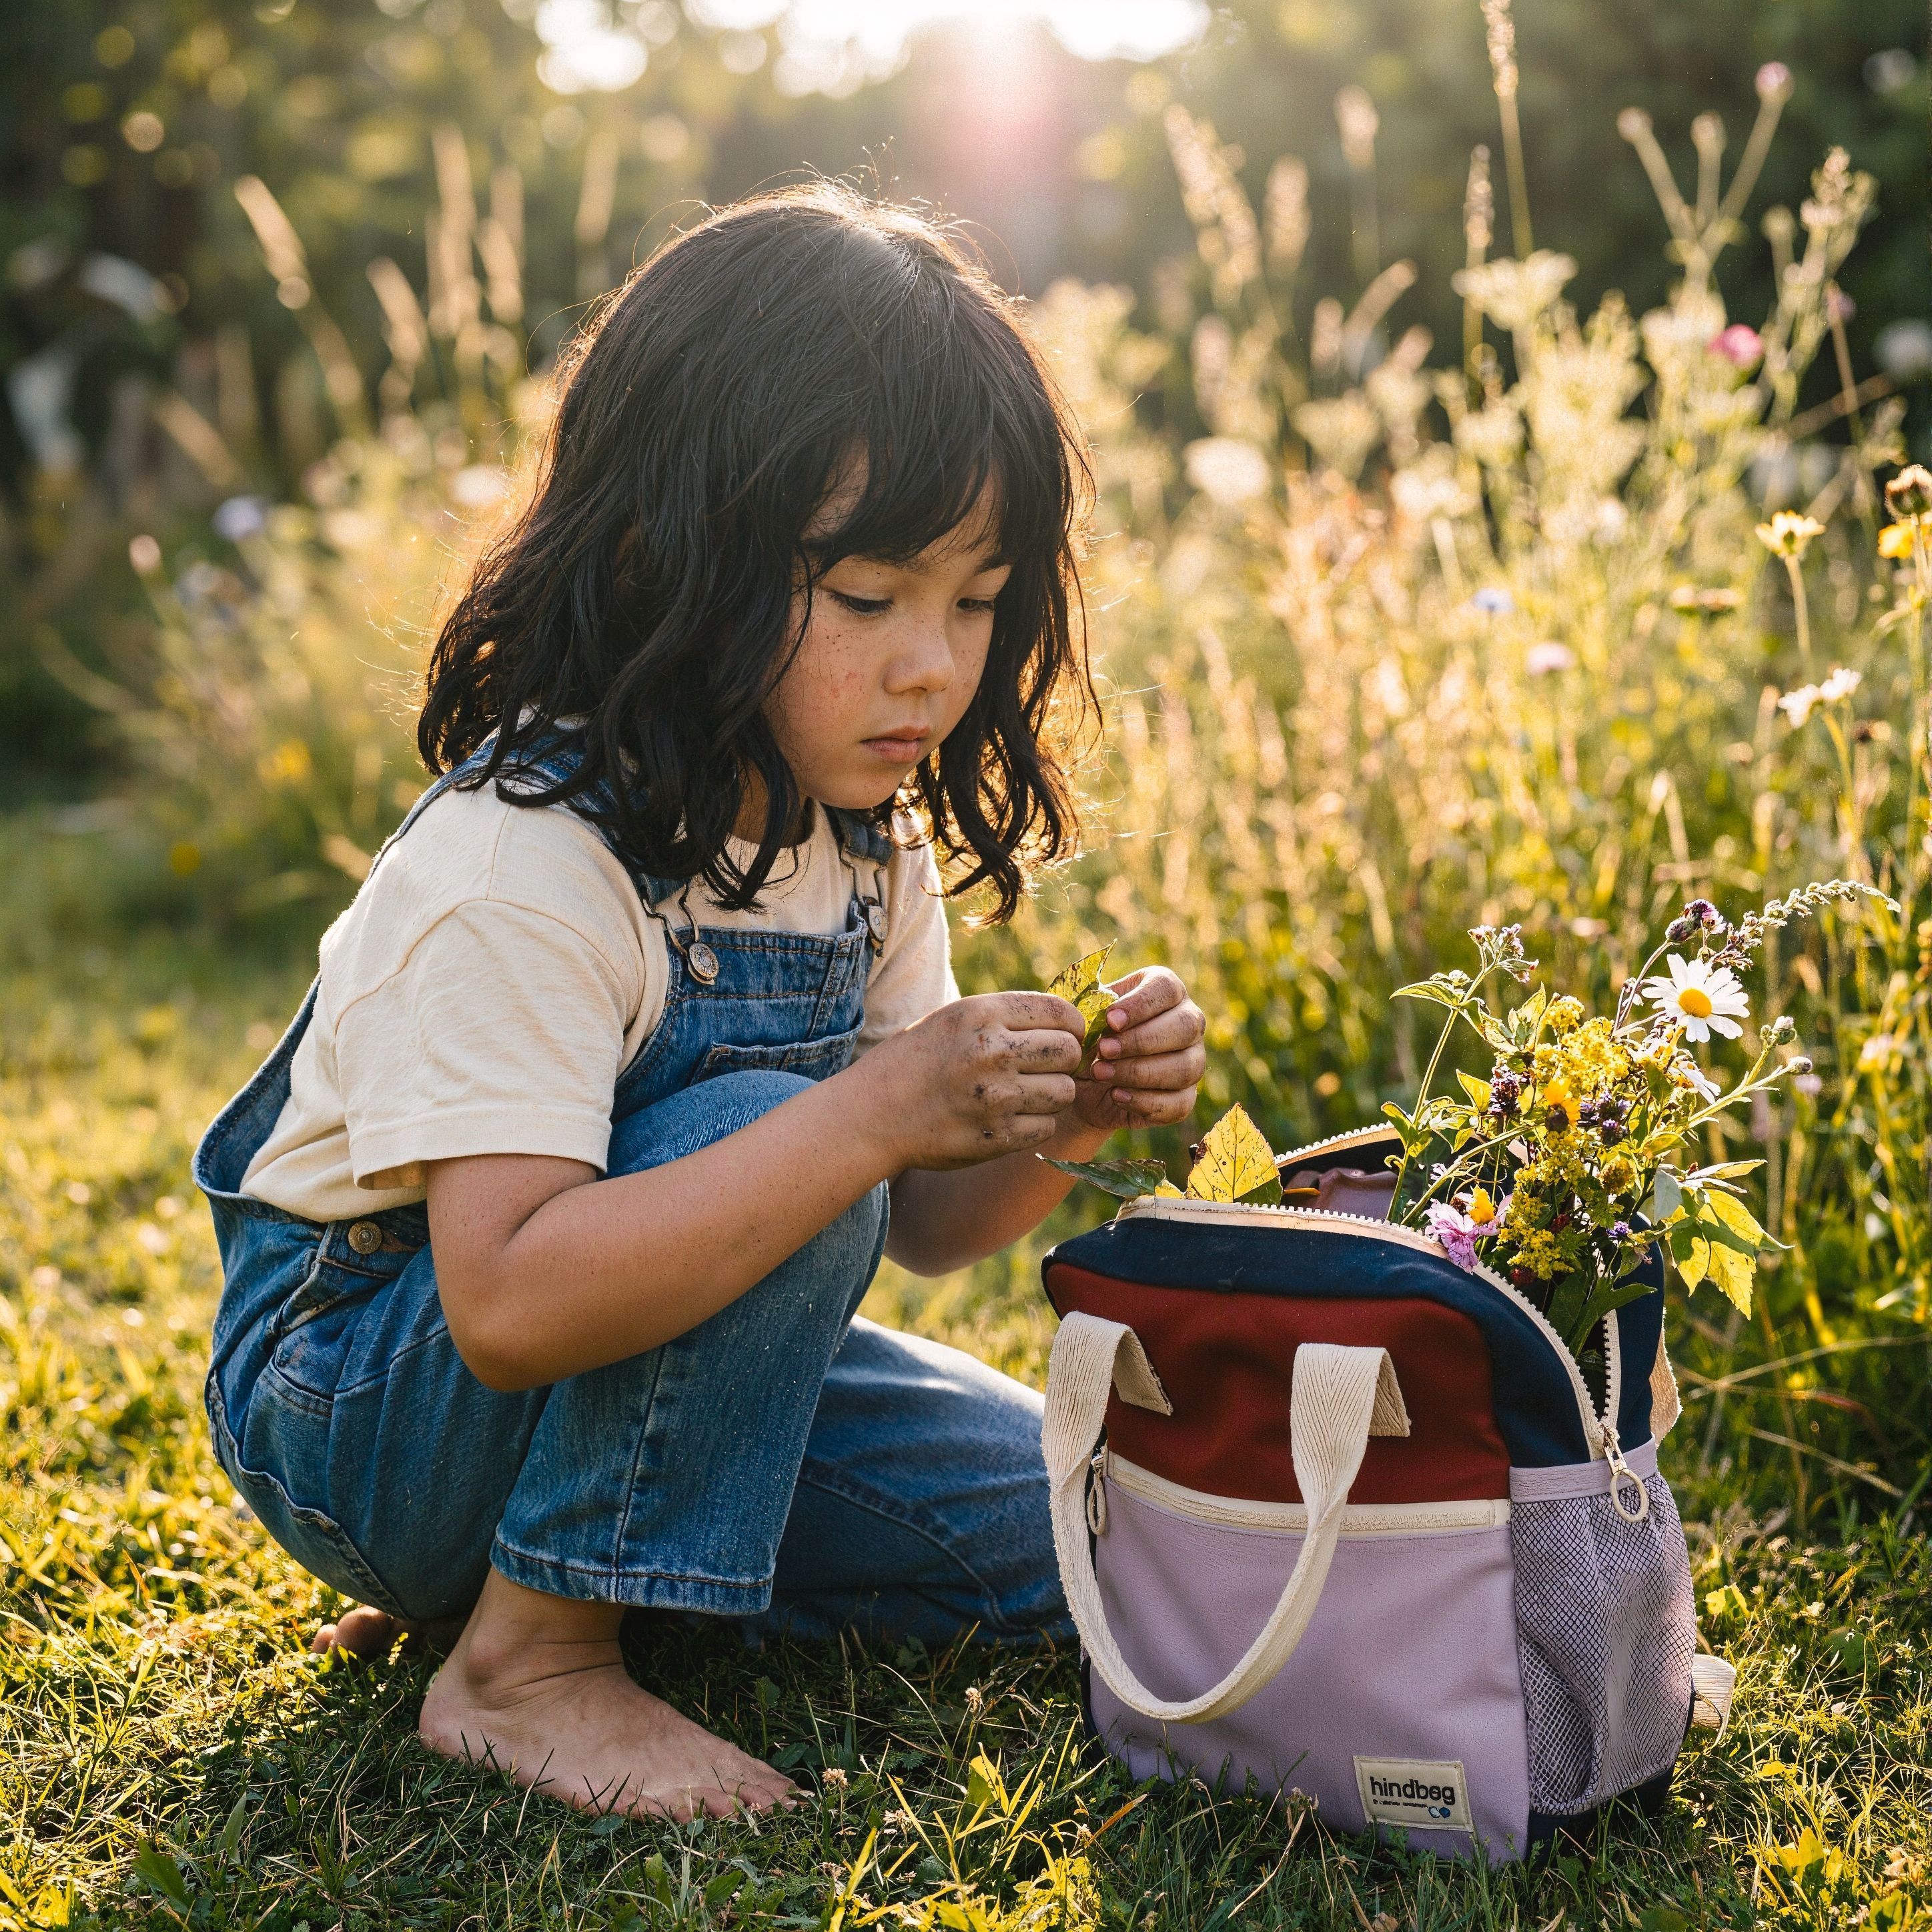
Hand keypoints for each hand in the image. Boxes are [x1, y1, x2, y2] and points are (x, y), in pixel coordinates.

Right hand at [863, 991, 1084, 1170]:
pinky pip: (1047, 1127)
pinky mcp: (997, 1137)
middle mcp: (992, 1051)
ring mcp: (996, 1096)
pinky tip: (1011, 1119)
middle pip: (1070, 1052)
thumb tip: (1067, 1022)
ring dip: (1052, 1094)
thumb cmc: (916, 1062)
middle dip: (1065, 1060)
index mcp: (981, 1014)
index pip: (1060, 1012)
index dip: (1073, 1025)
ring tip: (1026, 1094)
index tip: (1068, 1035)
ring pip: (1064, 1092)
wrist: (873, 1115)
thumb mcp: (955, 1020)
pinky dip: (1036, 1124)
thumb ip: (1006, 1017)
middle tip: (1046, 1068)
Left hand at [1072, 966, 1205, 1132]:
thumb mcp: (1085, 1017)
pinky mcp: (1186, 1097)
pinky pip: (1178, 1103)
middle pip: (1185, 1026)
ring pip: (1184, 1067)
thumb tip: (1105, 1014)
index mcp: (1166, 992)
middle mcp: (1189, 1023)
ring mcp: (1193, 1061)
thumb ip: (1091, 1008)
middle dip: (1140, 1040)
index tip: (1110, 1020)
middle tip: (1104, 1050)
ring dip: (1138, 1072)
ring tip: (1101, 1073)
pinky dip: (1144, 1101)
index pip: (1167, 989)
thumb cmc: (1090, 1036)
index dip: (1140, 1005)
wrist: (1087, 1081)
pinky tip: (1116, 1095)